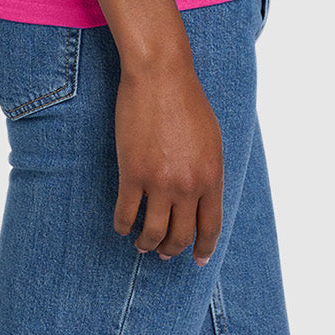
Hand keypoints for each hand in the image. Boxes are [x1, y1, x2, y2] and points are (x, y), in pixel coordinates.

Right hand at [112, 62, 223, 265]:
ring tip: (141, 244)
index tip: (198, 259)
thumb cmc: (187, 100)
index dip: (203, 248)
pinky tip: (122, 226)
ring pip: (152, 233)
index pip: (210, 226)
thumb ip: (209, 171)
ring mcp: (159, 182)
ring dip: (146, 244)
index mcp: (212, 176)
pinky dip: (123, 226)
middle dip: (171, 250)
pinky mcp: (132, 174)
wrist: (161, 75)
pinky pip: (126, 214)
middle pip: (180, 236)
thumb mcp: (212, 139)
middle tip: (164, 253)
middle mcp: (188, 185)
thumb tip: (203, 198)